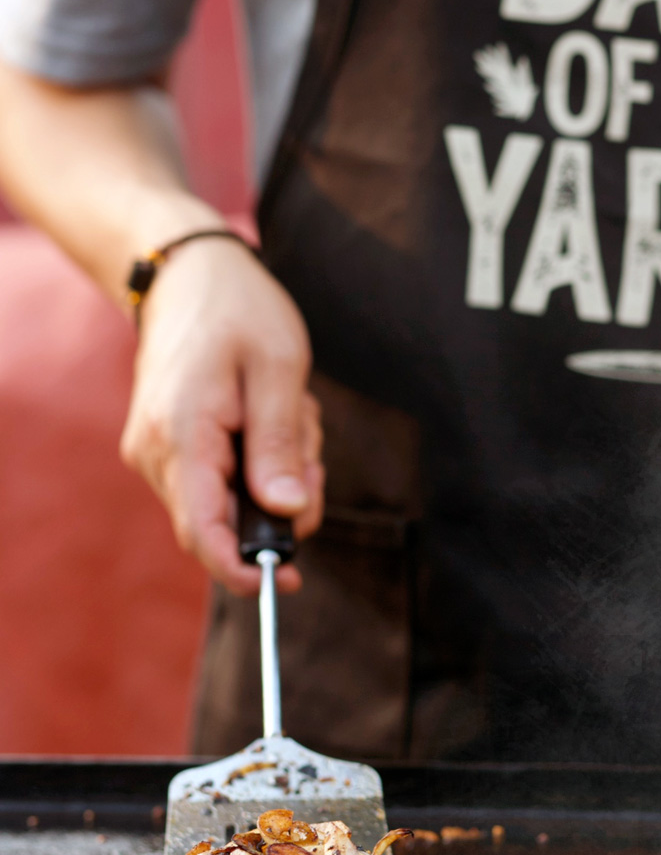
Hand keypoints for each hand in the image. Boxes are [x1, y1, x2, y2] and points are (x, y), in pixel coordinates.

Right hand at [120, 237, 323, 594]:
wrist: (188, 275)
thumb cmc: (239, 311)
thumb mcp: (279, 368)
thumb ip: (281, 443)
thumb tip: (289, 513)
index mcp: (182, 434)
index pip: (203, 531)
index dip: (243, 568)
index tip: (287, 579)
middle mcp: (155, 452)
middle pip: (222, 523)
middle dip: (280, 505)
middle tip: (310, 448)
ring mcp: (156, 452)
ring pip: (226, 504)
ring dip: (273, 476)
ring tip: (291, 415)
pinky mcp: (168, 448)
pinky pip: (220, 481)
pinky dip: (257, 463)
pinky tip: (272, 417)